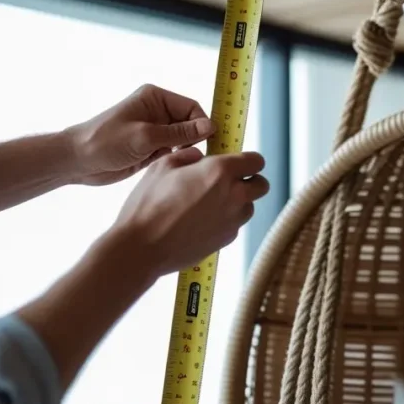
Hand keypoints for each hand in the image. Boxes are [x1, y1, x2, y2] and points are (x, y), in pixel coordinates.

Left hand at [66, 84, 214, 185]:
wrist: (78, 161)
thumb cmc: (106, 141)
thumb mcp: (146, 136)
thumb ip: (180, 133)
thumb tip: (210, 127)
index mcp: (156, 98)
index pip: (191, 107)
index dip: (202, 124)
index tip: (209, 142)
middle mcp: (158, 112)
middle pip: (191, 123)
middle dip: (196, 139)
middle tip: (200, 157)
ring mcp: (155, 131)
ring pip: (184, 140)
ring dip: (187, 152)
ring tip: (186, 165)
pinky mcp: (151, 148)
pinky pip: (174, 152)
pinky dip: (177, 160)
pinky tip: (175, 169)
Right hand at [111, 147, 269, 276]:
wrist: (141, 247)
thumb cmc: (149, 205)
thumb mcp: (163, 166)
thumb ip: (188, 155)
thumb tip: (199, 156)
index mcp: (221, 172)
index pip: (256, 160)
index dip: (247, 160)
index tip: (236, 162)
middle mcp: (234, 196)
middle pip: (261, 185)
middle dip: (249, 180)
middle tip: (227, 181)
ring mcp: (233, 220)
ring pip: (249, 206)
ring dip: (238, 202)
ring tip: (209, 202)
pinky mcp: (227, 240)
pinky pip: (235, 224)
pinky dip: (225, 220)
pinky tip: (201, 220)